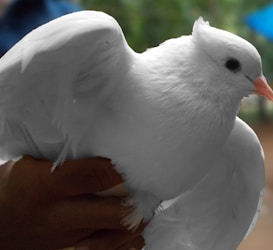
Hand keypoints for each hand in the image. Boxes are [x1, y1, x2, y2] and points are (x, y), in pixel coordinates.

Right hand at [0, 155, 144, 249]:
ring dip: (135, 222)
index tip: (132, 160)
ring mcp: (68, 237)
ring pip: (117, 237)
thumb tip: (101, 146)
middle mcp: (61, 214)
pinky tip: (130, 228)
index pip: (97, 175)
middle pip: (115, 213)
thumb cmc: (13, 187)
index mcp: (50, 184)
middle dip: (136, 202)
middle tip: (145, 188)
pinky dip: (125, 240)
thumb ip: (65, 157)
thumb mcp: (31, 163)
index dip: (121, 168)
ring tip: (141, 206)